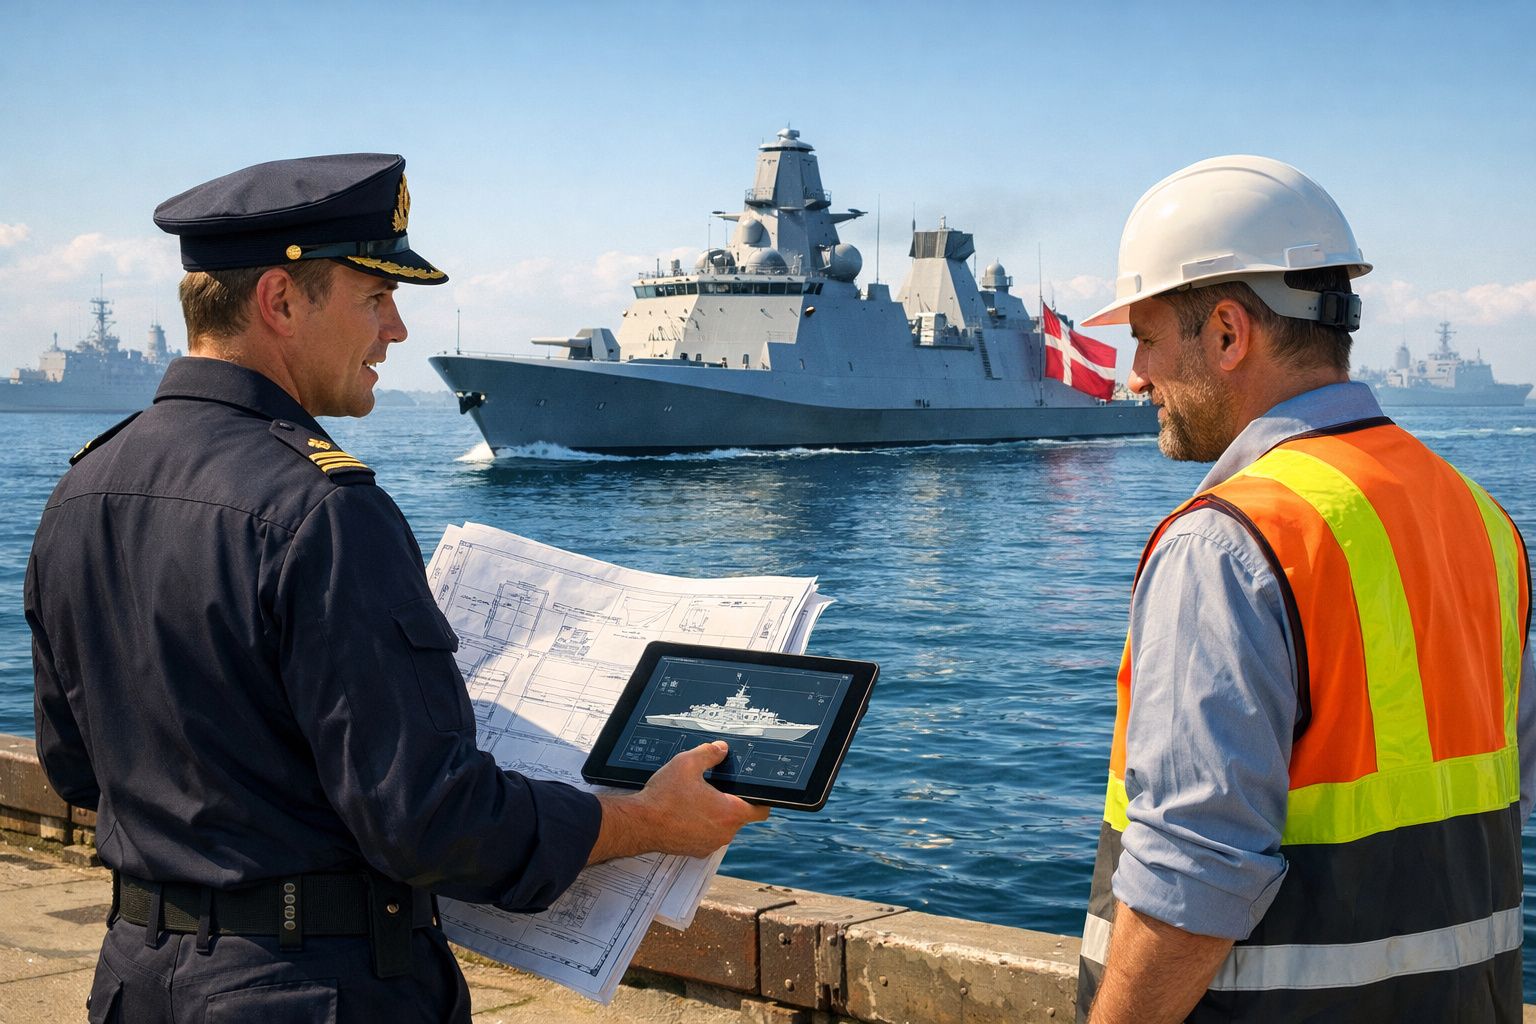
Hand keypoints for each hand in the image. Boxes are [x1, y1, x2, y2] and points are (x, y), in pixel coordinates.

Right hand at [587, 741, 770, 863]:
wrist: (639, 824)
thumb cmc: (663, 798)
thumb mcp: (687, 764)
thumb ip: (709, 753)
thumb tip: (722, 749)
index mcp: (730, 813)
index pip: (761, 810)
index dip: (761, 798)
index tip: (753, 790)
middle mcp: (724, 833)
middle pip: (739, 816)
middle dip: (730, 802)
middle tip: (714, 786)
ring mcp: (709, 844)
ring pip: (721, 826)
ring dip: (714, 814)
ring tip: (695, 798)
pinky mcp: (695, 850)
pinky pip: (706, 835)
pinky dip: (700, 825)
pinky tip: (685, 812)